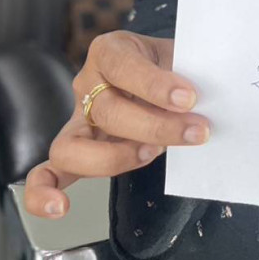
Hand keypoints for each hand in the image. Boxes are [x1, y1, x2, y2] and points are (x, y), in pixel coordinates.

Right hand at [23, 31, 210, 219]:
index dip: (156, 85)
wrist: (167, 72)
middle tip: (196, 131)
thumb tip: (214, 95)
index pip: (124, 67)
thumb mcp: (183, 55)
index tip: (189, 98)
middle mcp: (87, 83)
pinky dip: (45, 192)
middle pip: (107, 111)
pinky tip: (60, 209)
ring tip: (154, 152)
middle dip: (156, 125)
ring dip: (116, 157)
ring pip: (73, 147)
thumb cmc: (174, 64)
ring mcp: (77, 119)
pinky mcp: (75, 150)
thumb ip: (191, 71)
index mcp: (111, 50)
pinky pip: (46, 173)